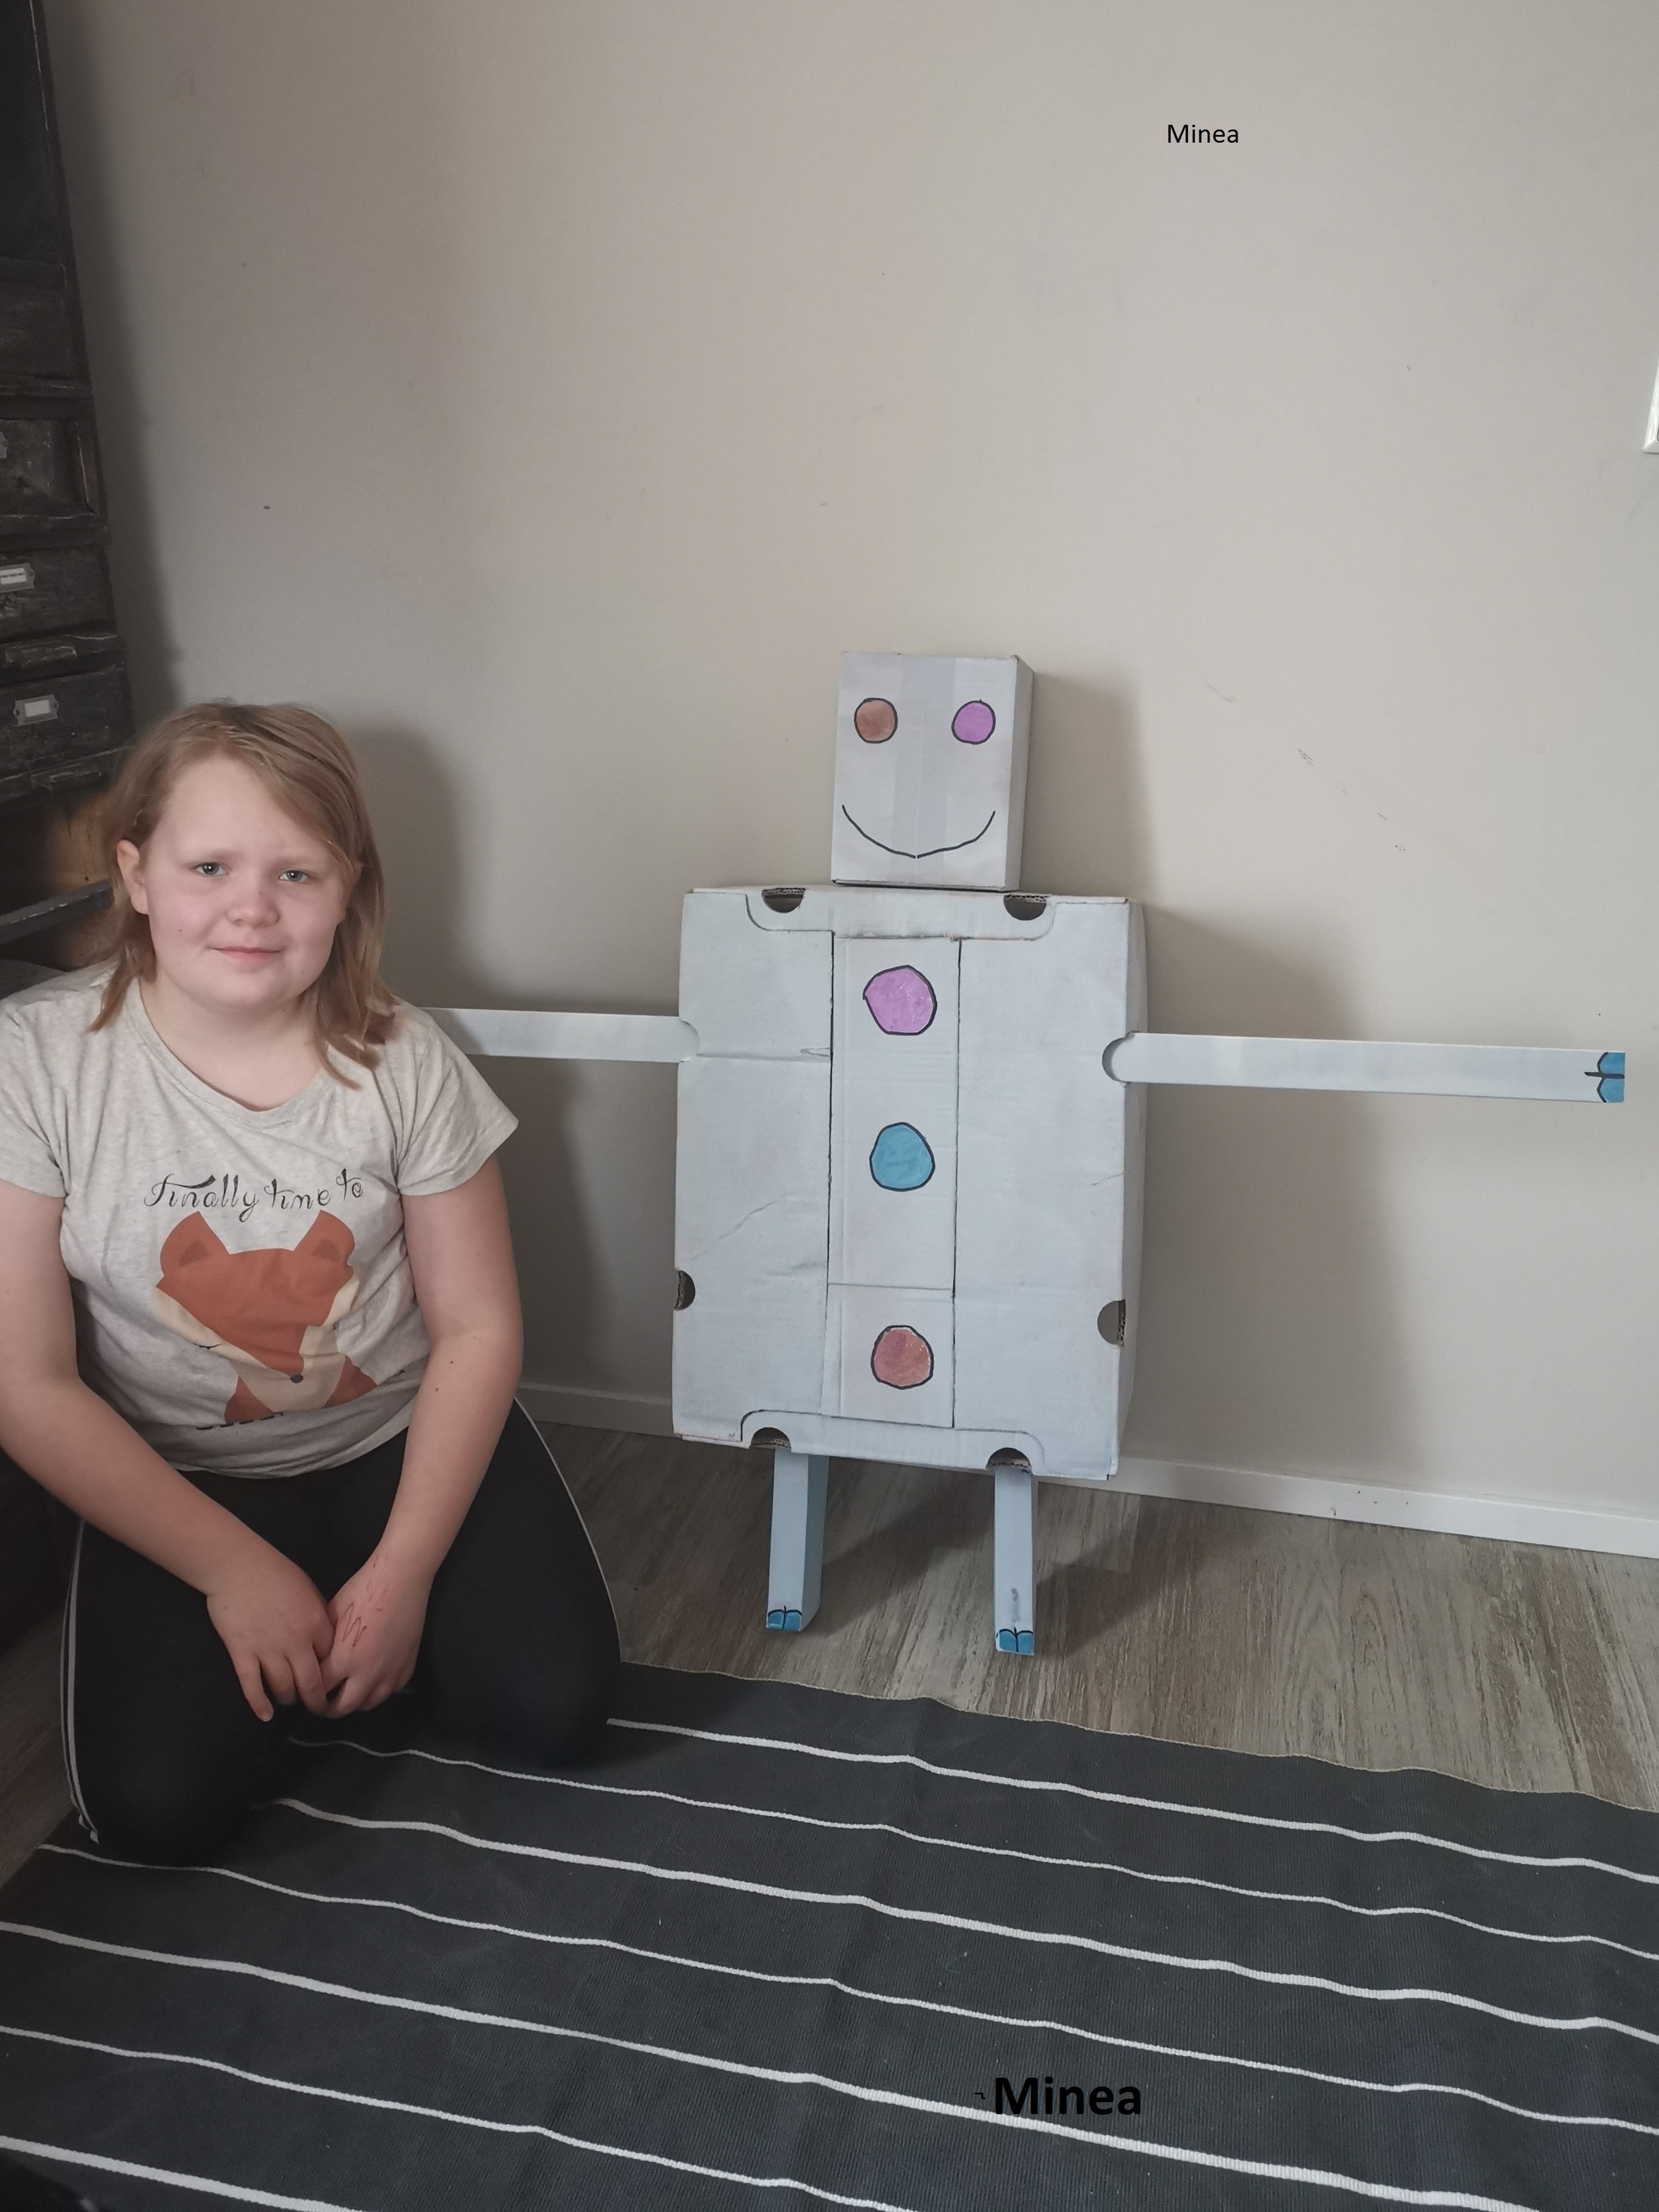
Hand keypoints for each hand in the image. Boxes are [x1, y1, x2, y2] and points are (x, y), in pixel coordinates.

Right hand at [205, 1549, 335, 1721]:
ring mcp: (268, 1649)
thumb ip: (318, 1616)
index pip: (331, 1659)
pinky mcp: (242, 1653)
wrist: (239, 1566)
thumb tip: (324, 1638)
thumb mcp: (309, 1591)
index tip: (333, 1682)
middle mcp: (295, 1641)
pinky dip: (259, 1704)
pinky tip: (266, 1715)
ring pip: (283, 1687)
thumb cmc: (276, 1573)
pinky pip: (252, 1686)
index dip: (332, 1673)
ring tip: (290, 1701)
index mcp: (316, 1624)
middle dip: (316, 1701)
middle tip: (318, 1709)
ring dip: (289, 1699)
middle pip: (311, 1682)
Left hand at [322, 1549, 430, 1716]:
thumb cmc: (361, 1591)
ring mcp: (390, 1672)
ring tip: (348, 1694)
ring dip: (355, 1702)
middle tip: (323, 1703)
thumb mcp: (331, 1615)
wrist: (400, 1579)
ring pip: (369, 1704)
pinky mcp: (407, 1665)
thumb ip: (323, 1643)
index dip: (308, 1692)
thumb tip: (315, 1657)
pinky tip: (374, 1681)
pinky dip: (380, 1691)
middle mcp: (366, 1674)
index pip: (318, 1690)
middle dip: (329, 1708)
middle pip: (343, 1707)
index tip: (304, 1692)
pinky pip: (392, 1690)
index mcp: (342, 1660)